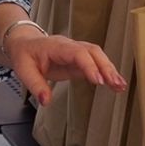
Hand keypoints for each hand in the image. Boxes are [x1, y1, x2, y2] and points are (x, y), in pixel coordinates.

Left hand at [6, 34, 126, 106]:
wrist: (24, 44)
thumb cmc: (24, 55)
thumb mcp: (24, 70)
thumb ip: (36, 86)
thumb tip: (46, 101)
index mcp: (56, 47)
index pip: (77, 53)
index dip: (89, 65)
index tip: (98, 81)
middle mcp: (70, 46)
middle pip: (93, 51)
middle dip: (106, 67)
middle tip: (115, 84)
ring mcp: (76, 51)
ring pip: (97, 55)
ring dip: (110, 69)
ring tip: (120, 86)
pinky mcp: (79, 59)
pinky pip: (96, 63)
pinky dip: (106, 72)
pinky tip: (115, 84)